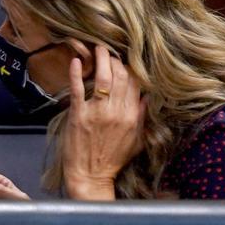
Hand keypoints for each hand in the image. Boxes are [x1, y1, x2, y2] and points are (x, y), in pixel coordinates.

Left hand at [62, 44, 146, 200]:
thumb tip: (147, 98)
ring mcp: (97, 113)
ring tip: (98, 48)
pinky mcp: (78, 115)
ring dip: (101, 60)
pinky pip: (78, 89)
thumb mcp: (136, 141)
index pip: (135, 84)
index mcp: (132, 117)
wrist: (91, 176)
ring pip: (104, 79)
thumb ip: (142, 118)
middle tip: (109, 51)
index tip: (124, 60)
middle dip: (116, 60)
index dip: (130, 68)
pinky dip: (77, 74)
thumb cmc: (112, 160)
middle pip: (121, 77)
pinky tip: (76, 61)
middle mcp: (117, 112)